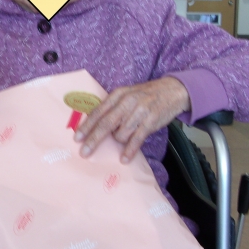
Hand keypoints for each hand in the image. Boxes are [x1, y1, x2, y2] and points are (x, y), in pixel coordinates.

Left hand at [74, 77, 190, 162]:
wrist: (172, 90)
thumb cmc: (146, 95)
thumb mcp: (127, 95)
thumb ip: (113, 107)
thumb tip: (96, 127)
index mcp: (118, 94)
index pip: (98, 111)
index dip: (87, 126)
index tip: (77, 138)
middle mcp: (127, 101)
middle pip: (106, 123)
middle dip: (93, 139)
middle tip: (84, 152)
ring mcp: (139, 111)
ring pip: (121, 133)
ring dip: (118, 141)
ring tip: (122, 141)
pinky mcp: (151, 120)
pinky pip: (137, 139)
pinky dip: (129, 150)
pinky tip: (124, 159)